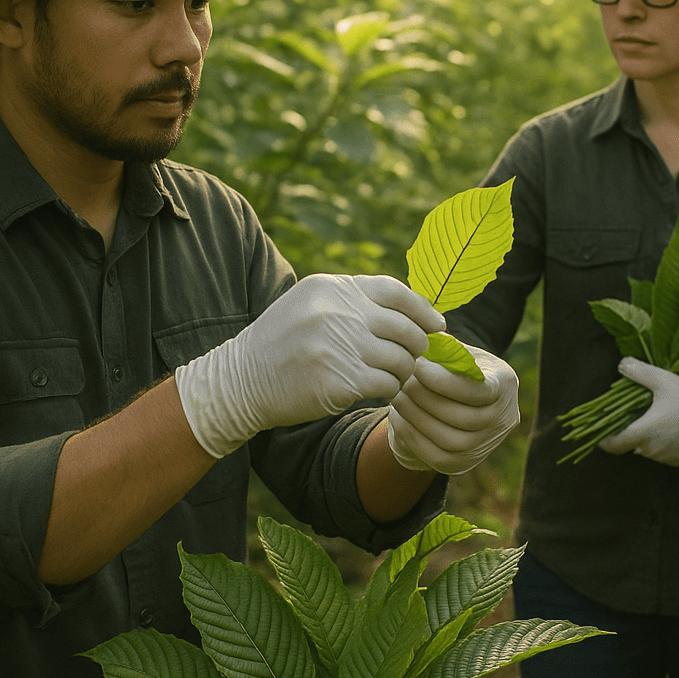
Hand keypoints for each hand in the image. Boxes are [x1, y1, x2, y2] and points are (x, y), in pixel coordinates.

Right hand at [175, 274, 443, 456]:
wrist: (241, 380)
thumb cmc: (282, 342)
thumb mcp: (310, 303)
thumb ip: (353, 300)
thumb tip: (410, 308)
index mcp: (332, 288)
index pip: (394, 291)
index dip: (422, 309)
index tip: (437, 324)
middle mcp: (337, 313)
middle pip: (405, 328)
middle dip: (418, 345)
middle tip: (416, 357)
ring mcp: (338, 347)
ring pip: (400, 359)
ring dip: (404, 371)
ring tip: (395, 376)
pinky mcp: (339, 382)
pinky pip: (387, 384)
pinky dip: (390, 389)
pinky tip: (381, 389)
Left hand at [386, 344, 520, 474]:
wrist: (454, 403)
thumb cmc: (452, 369)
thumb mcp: (456, 353)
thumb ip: (445, 348)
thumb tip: (422, 338)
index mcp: (505, 383)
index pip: (479, 389)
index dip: (445, 381)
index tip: (417, 366)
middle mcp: (503, 418)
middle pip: (464, 417)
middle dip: (426, 398)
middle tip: (401, 381)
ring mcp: (486, 445)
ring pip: (450, 440)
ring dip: (418, 418)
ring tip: (397, 397)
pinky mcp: (464, 463)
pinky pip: (437, 457)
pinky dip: (414, 438)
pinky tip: (398, 418)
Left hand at [596, 357, 678, 465]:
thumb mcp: (664, 380)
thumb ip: (639, 372)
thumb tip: (622, 364)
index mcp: (643, 432)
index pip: (614, 445)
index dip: (605, 441)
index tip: (600, 435)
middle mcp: (651, 450)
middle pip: (632, 444)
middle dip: (632, 431)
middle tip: (640, 414)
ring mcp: (665, 458)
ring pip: (648, 449)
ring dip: (649, 437)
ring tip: (661, 418)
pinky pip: (663, 453)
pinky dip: (664, 443)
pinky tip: (675, 428)